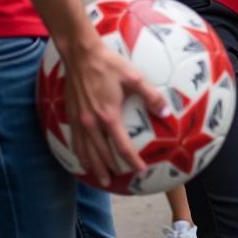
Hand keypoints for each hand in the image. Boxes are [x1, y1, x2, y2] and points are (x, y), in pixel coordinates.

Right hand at [60, 30, 169, 187]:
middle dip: (109, 170)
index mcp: (108, 116)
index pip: (121, 146)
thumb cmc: (109, 65)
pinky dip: (79, 153)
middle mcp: (92, 123)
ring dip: (92, 166)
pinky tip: (82, 157)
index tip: (140, 171)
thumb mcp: (134, 78)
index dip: (131, 161)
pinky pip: (74, 141)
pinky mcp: (71, 115)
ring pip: (84, 151)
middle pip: (100, 155)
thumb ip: (150, 96)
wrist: (81, 55)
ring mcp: (79, 120)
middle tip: (115, 182)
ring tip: (99, 178)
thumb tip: (166, 111)